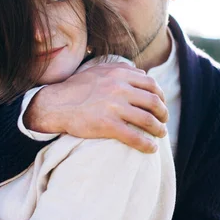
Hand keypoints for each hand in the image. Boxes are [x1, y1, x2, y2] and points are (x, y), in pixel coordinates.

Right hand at [24, 63, 168, 153]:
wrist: (55, 104)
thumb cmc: (77, 88)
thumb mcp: (99, 70)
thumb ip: (120, 70)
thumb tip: (140, 73)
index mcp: (119, 74)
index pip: (152, 85)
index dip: (161, 96)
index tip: (161, 105)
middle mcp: (119, 88)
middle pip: (154, 102)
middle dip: (163, 114)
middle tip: (163, 121)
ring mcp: (114, 107)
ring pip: (148, 120)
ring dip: (159, 129)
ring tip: (160, 134)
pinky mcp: (107, 125)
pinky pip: (134, 137)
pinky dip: (146, 144)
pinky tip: (151, 148)